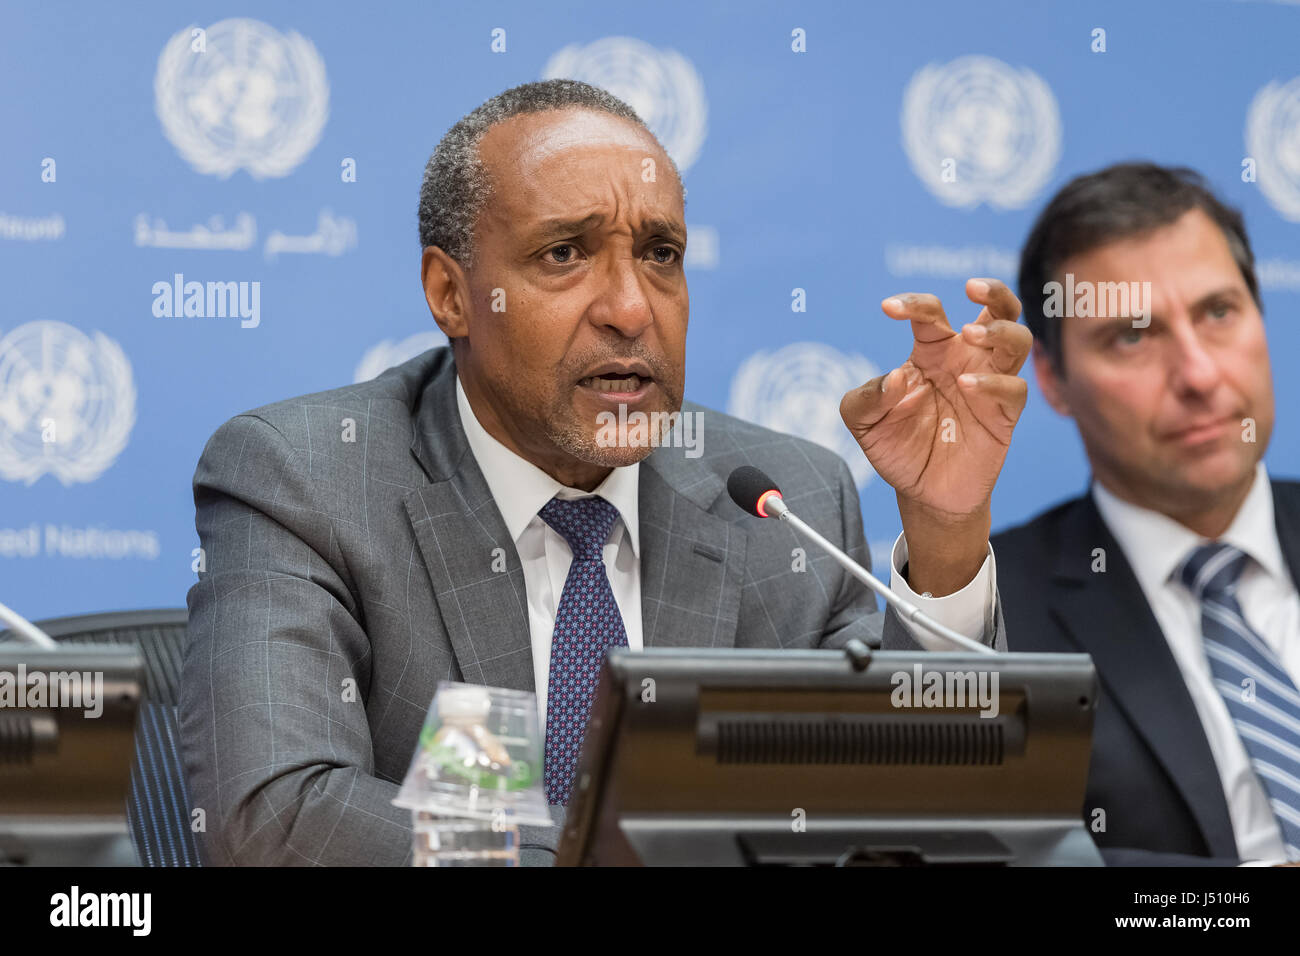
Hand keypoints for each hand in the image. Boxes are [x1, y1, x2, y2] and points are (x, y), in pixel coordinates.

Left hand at [840, 278, 1030, 595]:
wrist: (922, 493)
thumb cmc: (896, 446)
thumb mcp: (863, 421)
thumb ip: (866, 396)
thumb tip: (897, 378)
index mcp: (932, 351)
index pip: (931, 312)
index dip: (912, 303)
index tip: (887, 308)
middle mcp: (966, 359)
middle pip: (999, 309)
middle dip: (993, 291)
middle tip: (971, 288)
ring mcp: (989, 384)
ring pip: (1017, 340)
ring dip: (998, 330)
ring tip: (969, 335)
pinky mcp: (1004, 416)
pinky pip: (1014, 388)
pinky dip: (993, 382)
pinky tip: (967, 385)